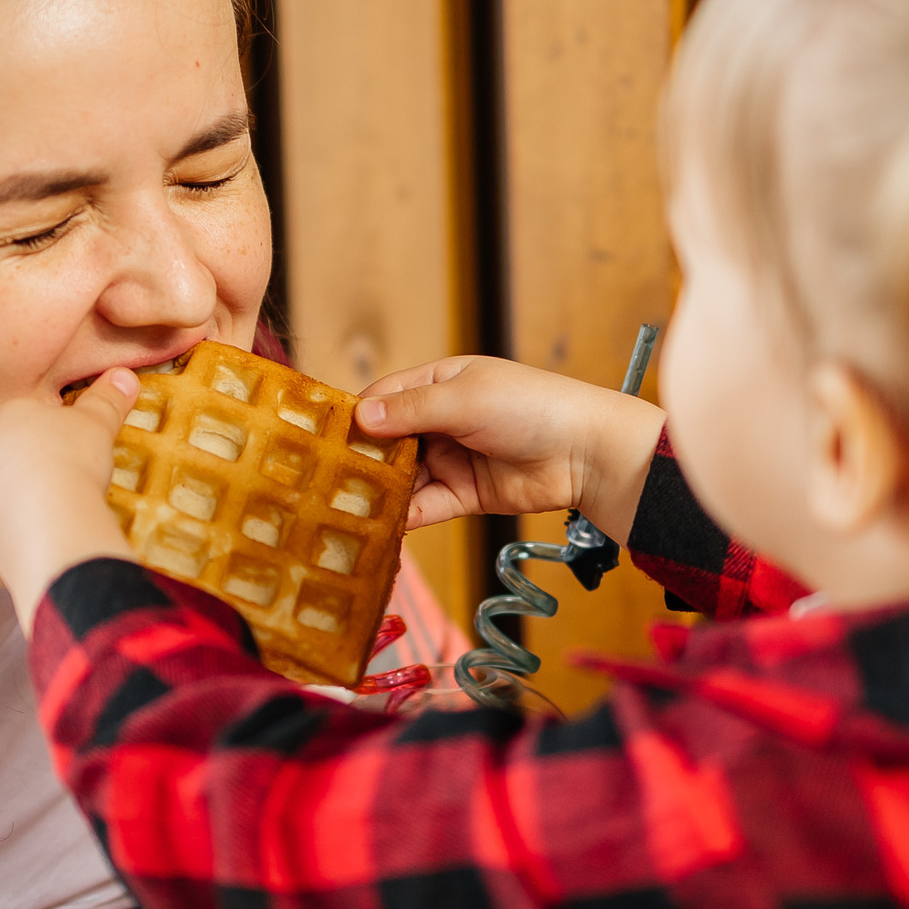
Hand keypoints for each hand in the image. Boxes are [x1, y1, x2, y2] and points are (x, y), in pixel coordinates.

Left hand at [0, 370, 140, 613]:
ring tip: (50, 521)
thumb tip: (123, 377)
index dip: (49, 439)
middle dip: (27, 474)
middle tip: (62, 489)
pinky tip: (35, 545)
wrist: (46, 521)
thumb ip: (106, 400)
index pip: (22, 423)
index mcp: (1, 418)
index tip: (72, 455)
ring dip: (14, 509)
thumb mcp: (97, 424)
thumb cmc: (71, 463)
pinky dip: (8, 543)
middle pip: (2, 461)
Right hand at [354, 356, 665, 543]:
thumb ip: (413, 410)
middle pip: (387, 441)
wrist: (587, 454)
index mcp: (439, 382)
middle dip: (361, 460)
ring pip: (402, 477)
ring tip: (341, 509)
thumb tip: (360, 415)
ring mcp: (451, 459)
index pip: (384, 397)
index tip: (322, 438)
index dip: (356, 416)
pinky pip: (424, 507)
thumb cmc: (533, 407)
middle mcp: (440, 421)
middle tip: (323, 481)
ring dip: (378, 492)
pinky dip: (402, 517)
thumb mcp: (466, 398)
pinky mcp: (464, 496)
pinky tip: (377, 526)